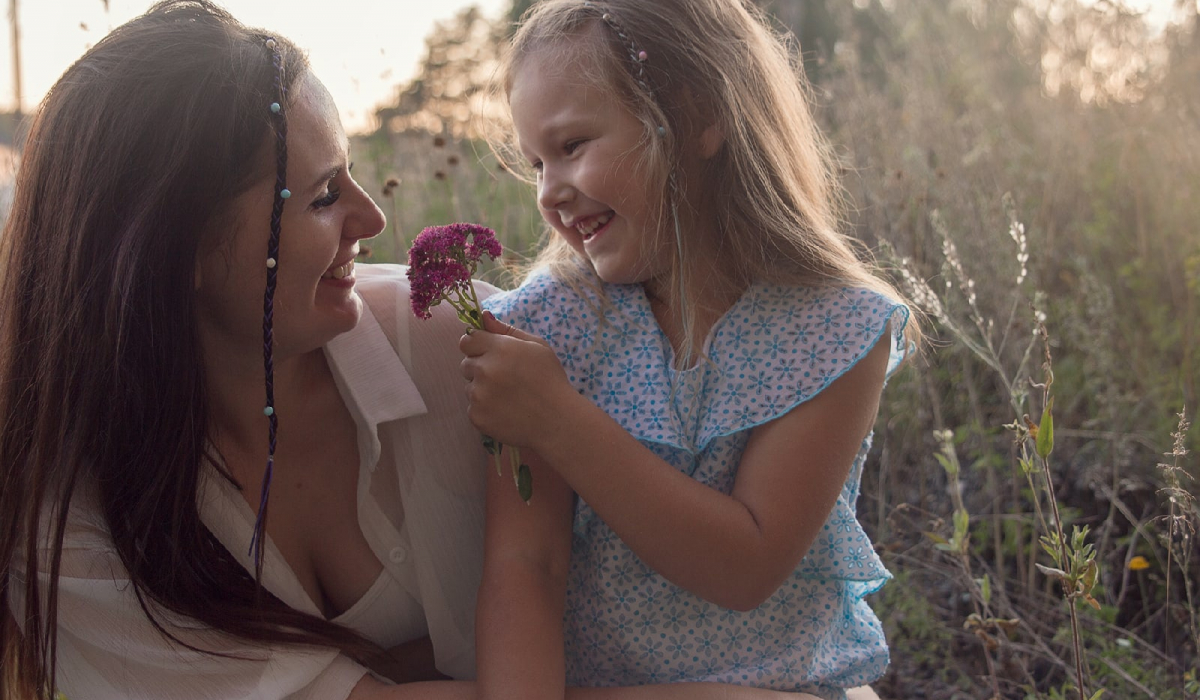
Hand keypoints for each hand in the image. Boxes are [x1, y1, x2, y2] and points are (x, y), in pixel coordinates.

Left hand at [459, 312, 578, 449]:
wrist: (557, 420)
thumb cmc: (550, 380)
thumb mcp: (537, 346)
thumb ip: (507, 330)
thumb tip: (484, 316)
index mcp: (499, 349)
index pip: (467, 341)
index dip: (477, 347)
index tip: (490, 354)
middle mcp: (485, 370)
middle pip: (466, 364)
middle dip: (480, 369)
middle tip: (504, 379)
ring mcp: (478, 395)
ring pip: (469, 388)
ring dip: (482, 390)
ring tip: (508, 397)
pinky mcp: (477, 417)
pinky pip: (472, 408)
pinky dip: (485, 410)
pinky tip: (505, 411)